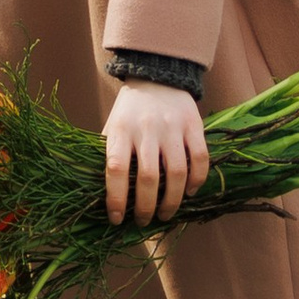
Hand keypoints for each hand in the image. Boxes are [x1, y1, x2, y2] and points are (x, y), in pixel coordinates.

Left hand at [102, 82, 208, 228]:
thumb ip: (109, 155)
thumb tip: (99, 195)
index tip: (117, 219)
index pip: (115, 169)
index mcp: (121, 130)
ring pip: (176, 173)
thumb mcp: (112, 127)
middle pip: (148, 177)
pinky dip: (196, 181)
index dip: (115, 198)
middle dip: (146, 207)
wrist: (157, 77)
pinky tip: (188, 193)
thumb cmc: (129, 112)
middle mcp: (146, 129)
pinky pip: (200, 159)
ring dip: (171, 200)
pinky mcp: (194, 125)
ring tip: (165, 215)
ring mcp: (172, 127)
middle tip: (144, 221)